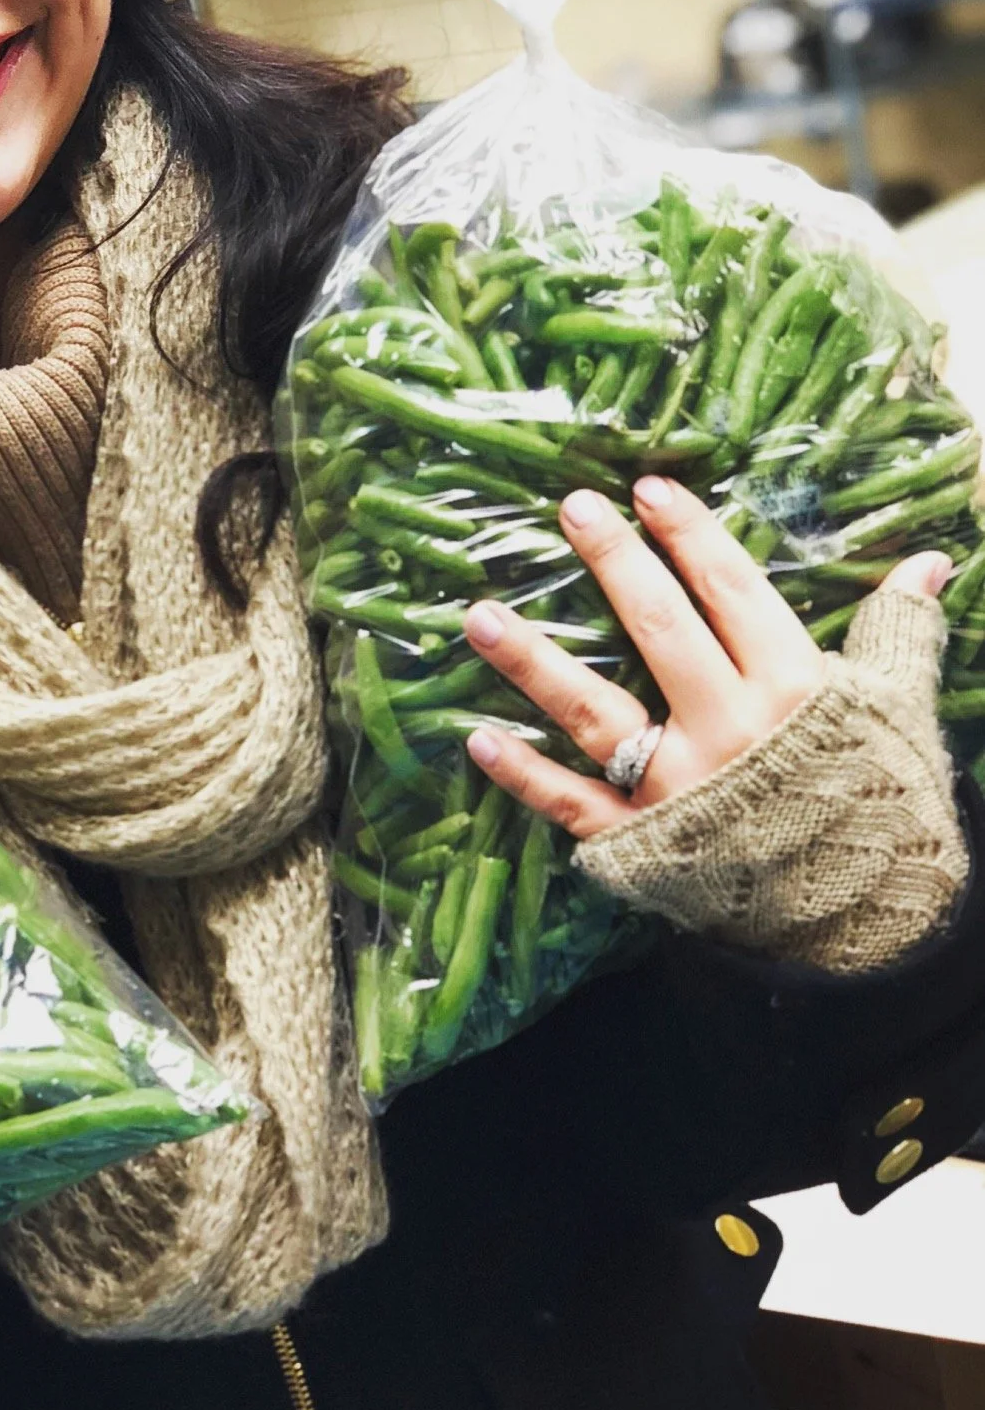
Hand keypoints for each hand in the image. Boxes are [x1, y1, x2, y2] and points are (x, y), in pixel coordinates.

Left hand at [458, 474, 953, 837]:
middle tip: (572, 506)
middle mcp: (731, 731)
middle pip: (661, 631)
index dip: (690, 535)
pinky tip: (477, 737)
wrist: (868, 922)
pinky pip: (575, 803)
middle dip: (614, 563)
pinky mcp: (643, 842)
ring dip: (533, 663)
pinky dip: (524, 774)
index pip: (733, 592)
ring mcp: (680, 788)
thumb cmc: (876, 797)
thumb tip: (932, 561)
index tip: (647, 487)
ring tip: (480, 615)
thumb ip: (900, 631)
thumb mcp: (897, 709)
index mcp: (794, 689)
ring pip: (597, 713)